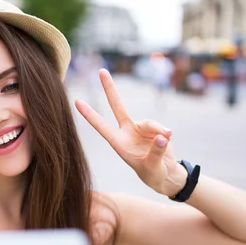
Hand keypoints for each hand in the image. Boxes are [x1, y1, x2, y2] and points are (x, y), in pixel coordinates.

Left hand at [75, 69, 186, 196]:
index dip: (90, 114)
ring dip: (158, 129)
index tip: (77, 101)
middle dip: (110, 88)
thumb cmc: (152, 173)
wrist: (164, 173)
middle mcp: (126, 132)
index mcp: (118, 143)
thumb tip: (162, 136)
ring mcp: (139, 128)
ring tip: (166, 138)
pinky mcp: (153, 128)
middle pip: (117, 106)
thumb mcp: (152, 166)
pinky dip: (164, 132)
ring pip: (148, 122)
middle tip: (101, 71)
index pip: (101, 126)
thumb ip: (156, 151)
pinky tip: (168, 137)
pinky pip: (159, 125)